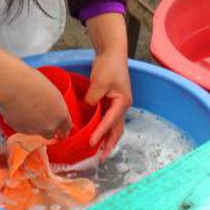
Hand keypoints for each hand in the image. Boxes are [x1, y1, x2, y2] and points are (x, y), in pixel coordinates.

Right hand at [0, 67, 72, 139]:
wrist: (14, 86)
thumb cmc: (34, 82)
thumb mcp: (53, 93)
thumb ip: (55, 106)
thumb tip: (52, 110)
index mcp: (61, 115)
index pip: (66, 129)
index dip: (62, 129)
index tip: (60, 130)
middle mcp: (50, 126)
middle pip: (50, 134)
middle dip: (46, 128)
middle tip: (40, 117)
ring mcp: (35, 130)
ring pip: (35, 131)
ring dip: (33, 124)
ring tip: (26, 108)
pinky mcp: (20, 131)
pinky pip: (22, 128)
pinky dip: (21, 122)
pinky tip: (18, 110)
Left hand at [85, 13, 132, 156]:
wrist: (112, 52)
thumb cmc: (109, 66)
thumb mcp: (99, 82)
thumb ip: (93, 99)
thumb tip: (87, 110)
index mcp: (122, 102)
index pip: (110, 121)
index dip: (101, 133)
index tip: (92, 143)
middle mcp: (122, 106)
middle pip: (116, 129)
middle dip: (109, 143)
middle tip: (101, 158)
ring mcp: (117, 104)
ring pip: (113, 125)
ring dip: (107, 138)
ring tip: (99, 151)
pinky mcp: (111, 100)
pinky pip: (108, 118)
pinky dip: (103, 128)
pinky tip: (95, 133)